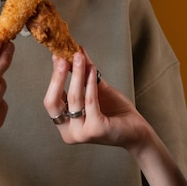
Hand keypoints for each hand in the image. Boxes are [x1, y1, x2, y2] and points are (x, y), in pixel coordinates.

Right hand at [43, 51, 186, 185]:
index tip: (57, 58)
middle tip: (64, 58)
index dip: (53, 79)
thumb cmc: (114, 112)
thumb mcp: (95, 91)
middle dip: (58, 78)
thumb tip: (73, 52)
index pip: (50, 101)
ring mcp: (82, 133)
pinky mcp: (96, 129)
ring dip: (77, 75)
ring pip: (74, 99)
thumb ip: (83, 75)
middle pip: (53, 103)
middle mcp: (69, 133)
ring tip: (79, 58)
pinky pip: (90, 101)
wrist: (136, 129)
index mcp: (65, 126)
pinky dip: (90, 84)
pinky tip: (92, 70)